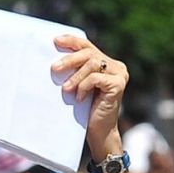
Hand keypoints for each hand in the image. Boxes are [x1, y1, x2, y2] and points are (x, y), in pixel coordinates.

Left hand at [52, 35, 128, 159]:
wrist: (98, 131)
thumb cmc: (85, 110)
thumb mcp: (78, 86)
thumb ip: (74, 71)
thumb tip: (54, 59)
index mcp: (106, 62)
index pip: (87, 46)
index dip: (71, 41)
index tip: (55, 41)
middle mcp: (116, 66)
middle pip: (89, 53)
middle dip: (70, 59)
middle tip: (54, 68)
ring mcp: (119, 74)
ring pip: (92, 63)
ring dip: (75, 76)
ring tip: (66, 89)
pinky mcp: (118, 84)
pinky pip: (96, 78)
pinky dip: (84, 87)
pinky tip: (79, 99)